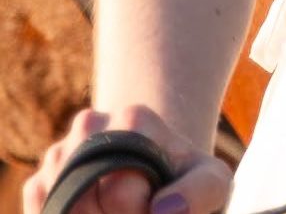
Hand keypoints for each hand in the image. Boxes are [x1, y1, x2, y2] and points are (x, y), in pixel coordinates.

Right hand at [24, 106, 230, 213]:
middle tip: (138, 209)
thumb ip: (199, 191)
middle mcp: (89, 125)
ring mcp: (59, 154)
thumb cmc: (183, 181)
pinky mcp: (38, 184)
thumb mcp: (210, 182)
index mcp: (134, 119)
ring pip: (58, 211)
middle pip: (85, 204)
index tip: (158, 208)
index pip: (123, 194)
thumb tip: (163, 209)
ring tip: (116, 211)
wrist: (154, 174)